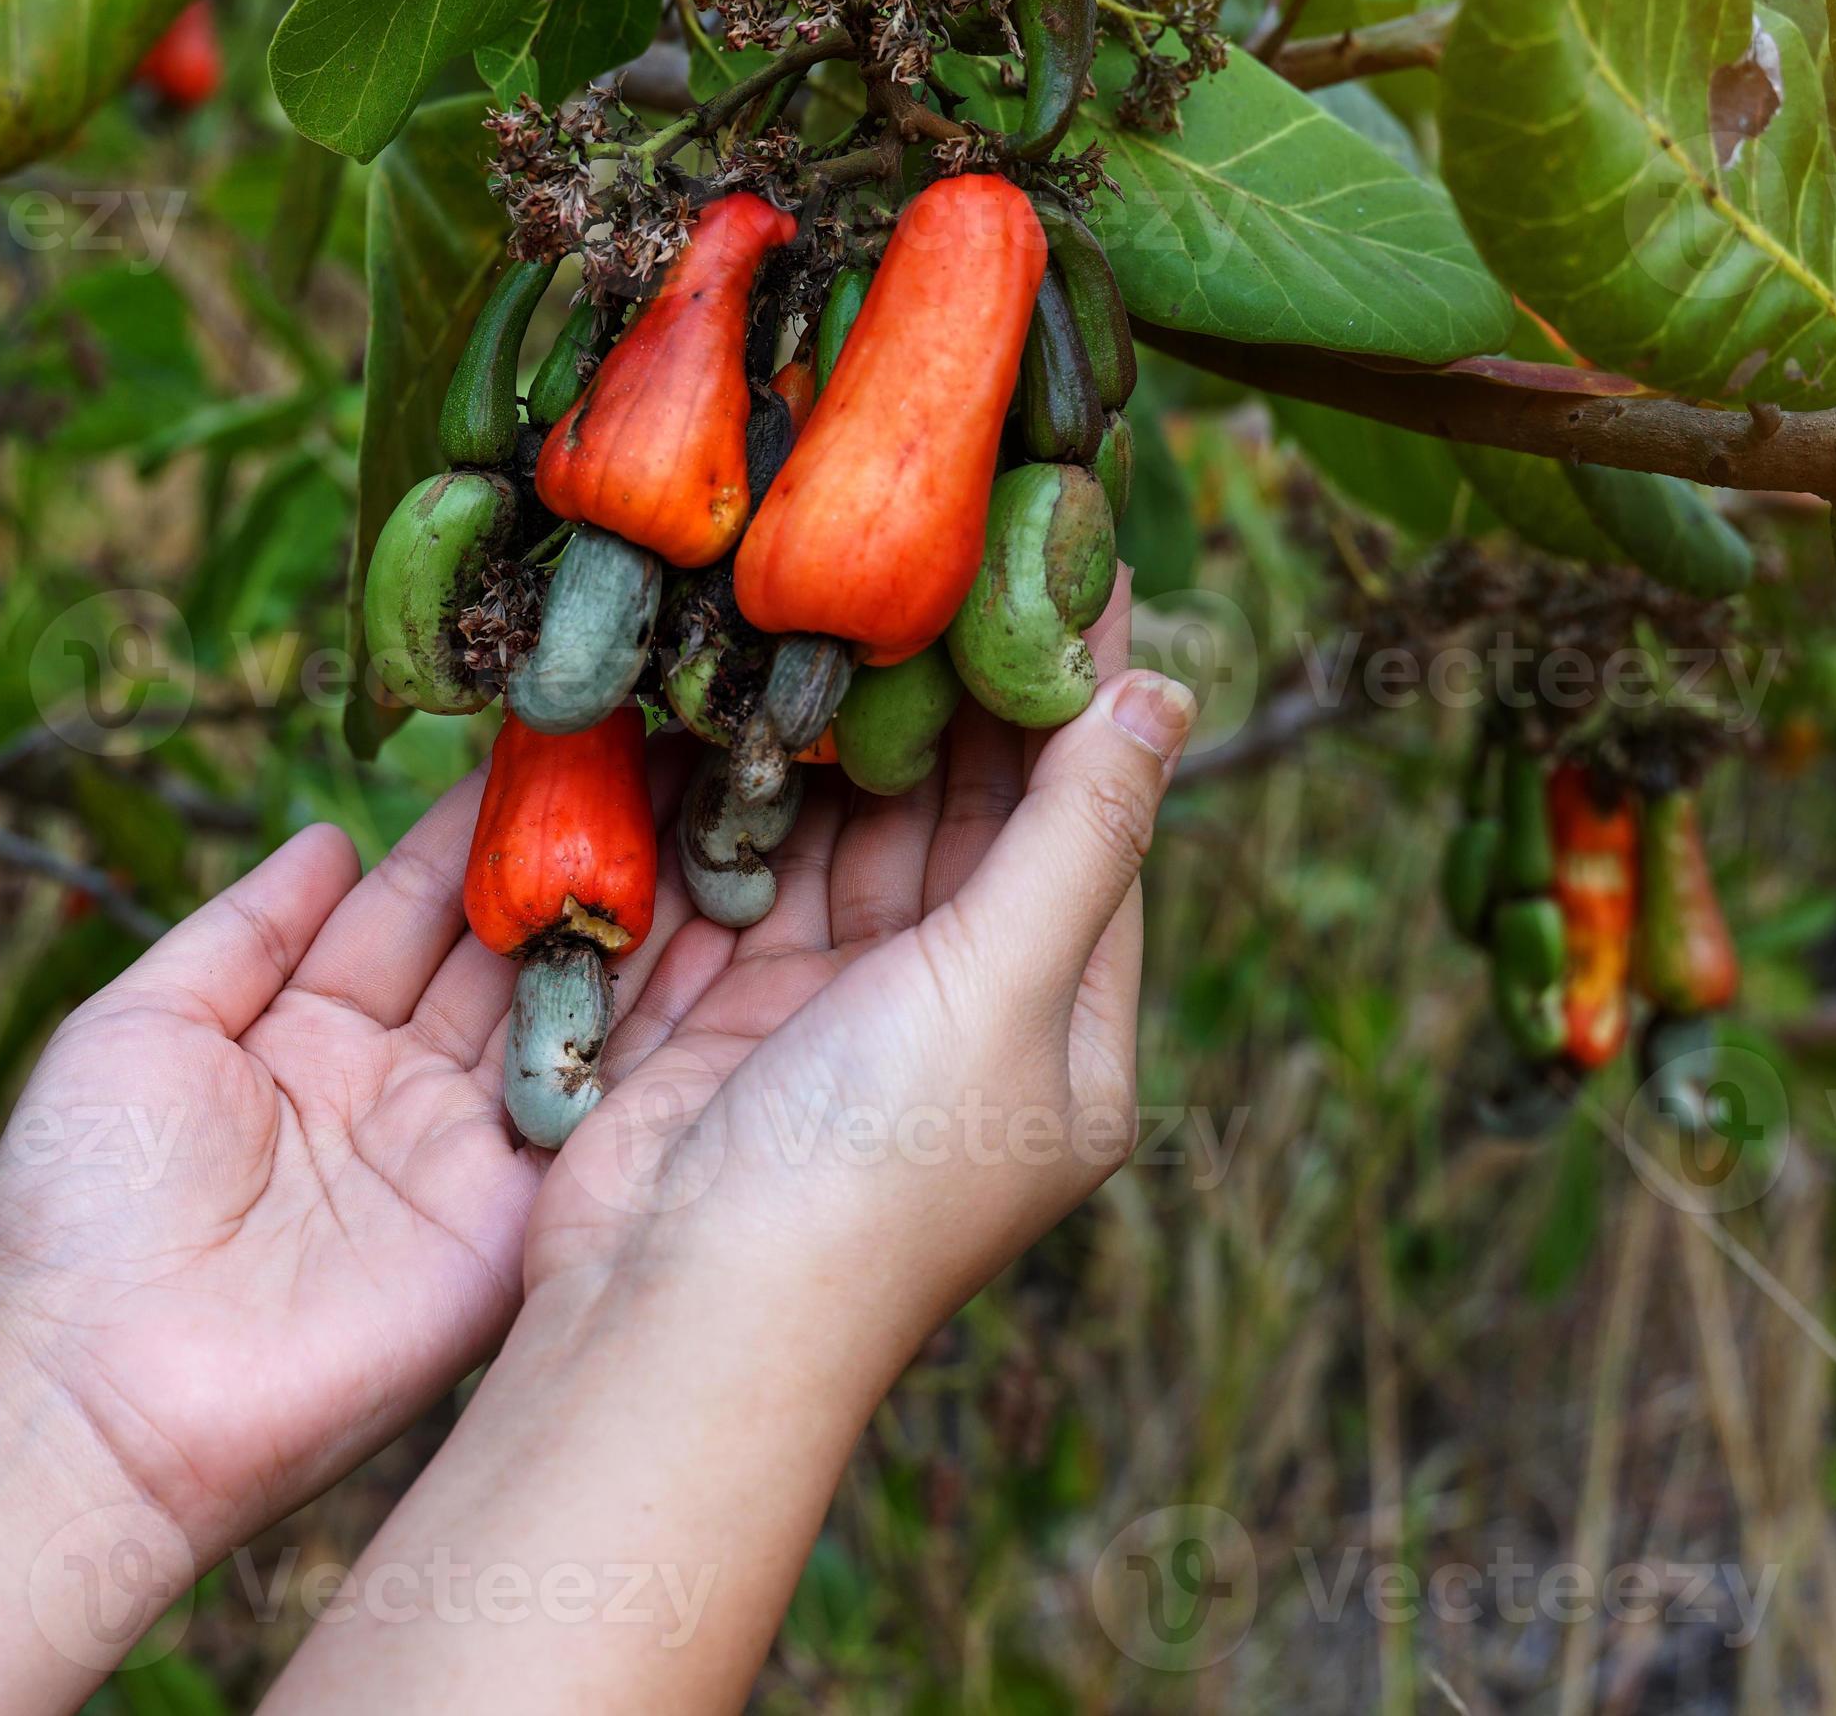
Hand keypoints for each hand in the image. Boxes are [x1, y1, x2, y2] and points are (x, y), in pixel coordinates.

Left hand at [0, 789, 659, 1558]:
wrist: (97, 1393)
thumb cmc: (81, 1206)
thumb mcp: (136, 1028)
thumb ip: (242, 932)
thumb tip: (328, 834)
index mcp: (312, 1033)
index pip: (418, 904)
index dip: (480, 827)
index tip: (552, 743)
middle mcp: (403, 1086)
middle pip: (510, 950)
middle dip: (583, 859)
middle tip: (669, 762)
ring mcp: (465, 1155)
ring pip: (567, 1018)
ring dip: (637, 928)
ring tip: (712, 823)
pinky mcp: (510, 1228)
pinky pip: (595, 1121)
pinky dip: (657, 1040)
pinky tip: (717, 947)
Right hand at [529, 585, 1192, 1338]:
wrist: (672, 1318)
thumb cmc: (873, 1170)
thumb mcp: (1004, 989)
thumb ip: (1075, 833)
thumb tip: (1162, 688)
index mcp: (1065, 1031)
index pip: (1093, 819)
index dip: (1082, 684)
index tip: (1071, 545)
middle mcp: (966, 1014)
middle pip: (976, 809)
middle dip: (962, 677)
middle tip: (945, 516)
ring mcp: (845, 1007)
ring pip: (863, 823)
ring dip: (856, 709)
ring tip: (851, 559)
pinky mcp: (737, 1001)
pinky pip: (764, 857)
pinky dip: (761, 772)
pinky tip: (757, 663)